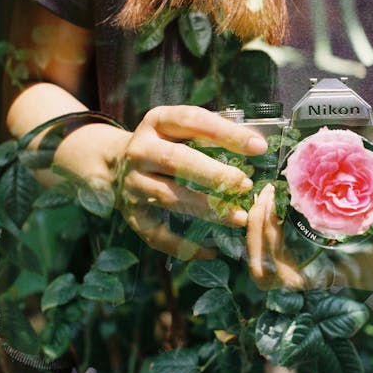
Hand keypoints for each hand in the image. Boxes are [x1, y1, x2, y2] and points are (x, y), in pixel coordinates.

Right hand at [52, 105, 267, 259]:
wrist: (113, 163)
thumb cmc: (166, 143)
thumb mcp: (181, 128)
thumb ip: (213, 134)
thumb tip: (258, 146)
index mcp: (158, 121)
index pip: (192, 121)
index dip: (227, 133)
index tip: (259, 147)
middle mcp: (140, 150)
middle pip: (177, 160)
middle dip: (214, 174)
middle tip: (244, 184)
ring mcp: (132, 183)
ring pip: (169, 197)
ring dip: (206, 209)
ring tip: (239, 217)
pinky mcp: (131, 213)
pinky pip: (155, 233)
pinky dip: (182, 245)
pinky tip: (210, 251)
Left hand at [245, 137, 372, 299]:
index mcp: (352, 270)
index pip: (290, 277)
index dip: (265, 247)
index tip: (270, 206)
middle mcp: (337, 269)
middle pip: (272, 270)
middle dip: (256, 233)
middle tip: (267, 190)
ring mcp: (337, 261)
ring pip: (280, 260)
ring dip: (267, 228)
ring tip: (276, 188)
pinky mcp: (342, 250)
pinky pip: (300, 245)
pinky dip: (288, 224)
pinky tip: (298, 192)